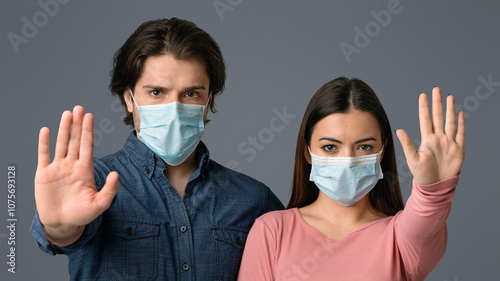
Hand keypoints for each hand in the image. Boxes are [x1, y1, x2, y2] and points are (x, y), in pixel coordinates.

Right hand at [35, 106, 118, 245]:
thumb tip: (116, 174)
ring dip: (64, 129)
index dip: (88, 131)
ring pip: (61, 144)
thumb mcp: (100, 204)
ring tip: (67, 114)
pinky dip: (44, 143)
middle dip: (77, 124)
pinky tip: (46, 130)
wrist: (62, 224)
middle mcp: (72, 165)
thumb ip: (109, 190)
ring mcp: (58, 169)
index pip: (87, 146)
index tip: (90, 117)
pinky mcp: (44, 175)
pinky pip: (43, 155)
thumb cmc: (82, 215)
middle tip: (80, 108)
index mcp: (85, 170)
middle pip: (75, 141)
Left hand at [396, 87, 464, 184]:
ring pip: (450, 122)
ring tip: (450, 97)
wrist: (435, 185)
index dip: (424, 107)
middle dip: (437, 103)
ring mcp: (448, 142)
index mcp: (426, 139)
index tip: (423, 95)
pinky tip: (460, 113)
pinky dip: (461, 123)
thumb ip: (406, 144)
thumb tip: (399, 130)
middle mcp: (438, 138)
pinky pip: (460, 134)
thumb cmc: (421, 174)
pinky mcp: (458, 149)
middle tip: (436, 89)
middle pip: (438, 116)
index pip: (425, 119)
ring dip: (450, 109)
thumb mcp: (412, 158)